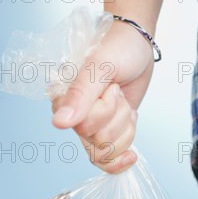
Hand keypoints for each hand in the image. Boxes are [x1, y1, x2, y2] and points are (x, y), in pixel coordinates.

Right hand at [51, 20, 154, 172]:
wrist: (137, 43)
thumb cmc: (118, 47)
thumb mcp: (100, 66)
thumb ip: (80, 95)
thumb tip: (60, 122)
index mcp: (63, 98)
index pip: (83, 127)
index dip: (106, 110)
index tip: (112, 87)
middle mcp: (73, 115)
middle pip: (98, 142)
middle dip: (119, 116)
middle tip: (118, 91)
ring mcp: (92, 124)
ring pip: (108, 150)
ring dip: (126, 126)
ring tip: (124, 102)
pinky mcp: (108, 128)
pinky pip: (112, 156)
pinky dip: (125, 150)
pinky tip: (131, 140)